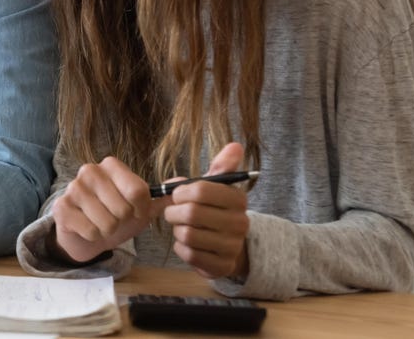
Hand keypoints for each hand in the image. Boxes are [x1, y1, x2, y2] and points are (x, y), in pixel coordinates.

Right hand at [50, 156, 162, 263]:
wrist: (85, 234)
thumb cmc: (115, 217)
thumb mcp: (141, 208)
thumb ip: (163, 197)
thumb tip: (186, 183)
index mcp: (111, 165)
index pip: (138, 191)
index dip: (141, 210)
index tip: (135, 212)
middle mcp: (90, 171)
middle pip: (123, 209)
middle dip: (122, 222)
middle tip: (114, 219)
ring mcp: (73, 188)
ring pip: (106, 222)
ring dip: (108, 231)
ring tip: (101, 225)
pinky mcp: (61, 207)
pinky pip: (90, 231)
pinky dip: (94, 237)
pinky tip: (87, 229)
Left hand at [163, 142, 250, 278]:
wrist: (228, 246)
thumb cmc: (215, 210)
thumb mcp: (218, 187)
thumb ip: (222, 166)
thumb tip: (236, 146)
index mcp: (238, 199)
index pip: (200, 190)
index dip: (180, 192)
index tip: (177, 195)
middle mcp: (240, 223)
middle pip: (190, 213)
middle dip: (173, 212)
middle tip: (173, 212)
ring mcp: (232, 246)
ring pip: (187, 234)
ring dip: (177, 230)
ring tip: (182, 227)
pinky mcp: (221, 266)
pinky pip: (188, 254)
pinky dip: (180, 247)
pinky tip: (187, 243)